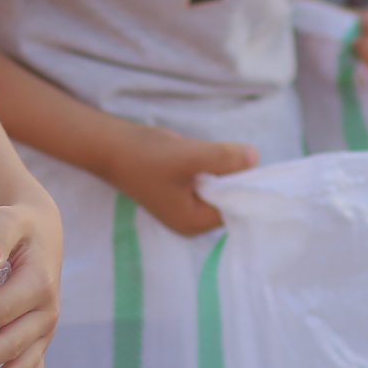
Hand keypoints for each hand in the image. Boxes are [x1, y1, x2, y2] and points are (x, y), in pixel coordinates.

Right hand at [107, 122, 258, 237]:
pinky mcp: (180, 189)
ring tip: (213, 153)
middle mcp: (191, 220)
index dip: (248, 187)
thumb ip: (225, 159)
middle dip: (235, 175)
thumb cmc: (147, 156)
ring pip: (220, 186)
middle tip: (237, 153)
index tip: (255, 164)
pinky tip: (201, 152)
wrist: (111, 145)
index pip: (236, 209)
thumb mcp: (191, 156)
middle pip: (230, 199)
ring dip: (222, 167)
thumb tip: (256, 158)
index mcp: (194, 223)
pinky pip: (208, 178)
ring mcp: (185, 204)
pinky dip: (210, 165)